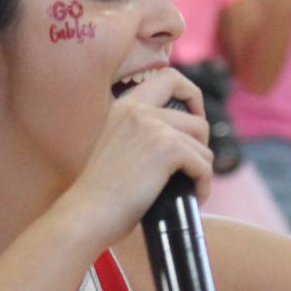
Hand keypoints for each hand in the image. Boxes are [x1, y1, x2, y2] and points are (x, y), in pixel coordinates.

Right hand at [56, 67, 214, 247]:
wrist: (87, 214)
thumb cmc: (100, 193)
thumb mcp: (117, 146)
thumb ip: (142, 132)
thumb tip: (185, 137)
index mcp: (124, 105)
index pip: (170, 77)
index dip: (192, 95)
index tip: (193, 120)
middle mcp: (139, 110)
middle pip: (197, 119)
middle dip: (202, 145)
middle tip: (192, 166)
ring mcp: (154, 127)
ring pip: (203, 146)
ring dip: (201, 171)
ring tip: (189, 189)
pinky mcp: (168, 150)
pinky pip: (204, 165)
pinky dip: (203, 185)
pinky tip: (192, 198)